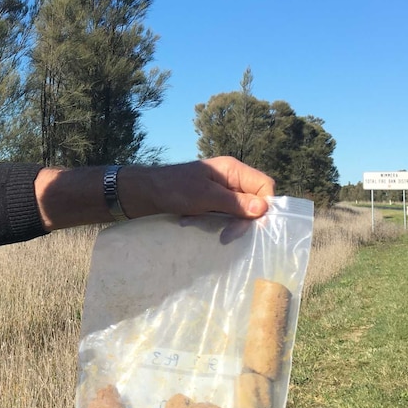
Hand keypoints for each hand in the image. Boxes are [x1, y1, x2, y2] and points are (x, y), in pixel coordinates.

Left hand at [115, 157, 273, 220]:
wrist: (143, 192)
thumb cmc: (173, 189)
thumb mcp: (205, 196)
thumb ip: (235, 202)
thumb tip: (264, 208)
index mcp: (232, 170)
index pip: (264, 185)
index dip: (264, 206)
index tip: (252, 225)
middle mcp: (230, 179)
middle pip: (253, 202)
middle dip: (241, 221)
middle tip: (225, 237)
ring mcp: (220, 191)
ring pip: (237, 212)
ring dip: (223, 223)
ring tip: (201, 227)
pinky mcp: (209, 203)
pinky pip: (222, 216)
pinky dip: (211, 223)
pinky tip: (192, 223)